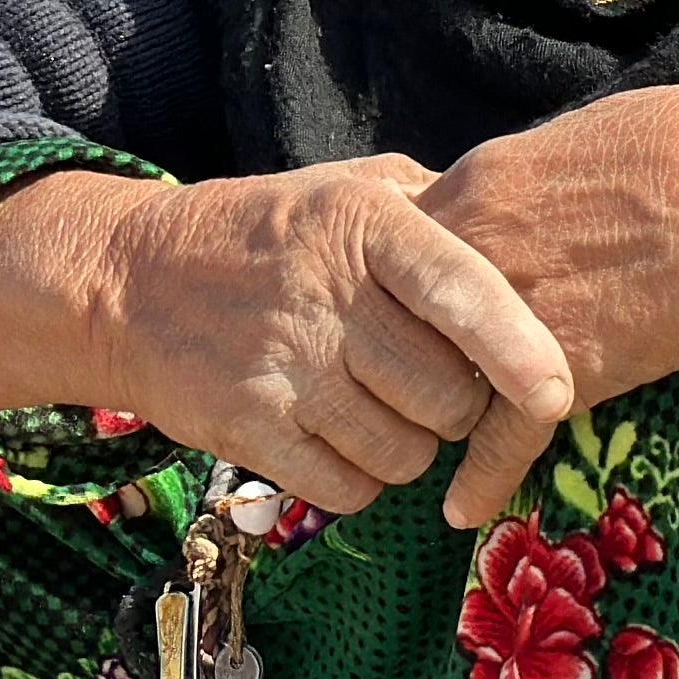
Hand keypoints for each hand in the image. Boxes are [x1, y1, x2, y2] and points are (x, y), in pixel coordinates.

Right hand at [0, 159, 572, 516]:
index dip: (520, 352)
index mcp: (361, 226)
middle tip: (433, 388)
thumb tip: (529, 247)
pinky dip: (359, 479)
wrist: (123, 281)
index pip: (463, 292)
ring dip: (409, 448)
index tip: (554, 394)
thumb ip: (434, 211)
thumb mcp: (343, 189)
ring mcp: (282, 367)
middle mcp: (324, 295)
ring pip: (405, 453)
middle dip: (460, 408)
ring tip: (376, 409)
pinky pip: (349, 489)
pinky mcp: (247, 428)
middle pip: (447, 395)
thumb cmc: (261, 234)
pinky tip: (338, 441)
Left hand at [420, 84, 678, 525]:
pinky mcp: (565, 374)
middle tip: (403, 381)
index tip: (414, 306)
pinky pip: (501, 439)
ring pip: (439, 379)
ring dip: (432, 414)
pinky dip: (481, 480)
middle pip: (402, 316)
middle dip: (404, 349)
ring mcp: (516, 318)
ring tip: (419, 446)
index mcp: (484, 183)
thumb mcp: (594, 134)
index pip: (406, 243)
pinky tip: (462, 510)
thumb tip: (538, 185)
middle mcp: (480, 252)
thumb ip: (541, 174)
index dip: (410, 280)